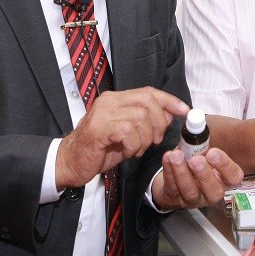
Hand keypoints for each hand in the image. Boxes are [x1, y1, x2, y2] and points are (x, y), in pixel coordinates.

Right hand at [55, 87, 188, 188]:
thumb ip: (146, 122)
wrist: (70, 163)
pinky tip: (127, 152)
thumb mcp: (128, 135)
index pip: (148, 92)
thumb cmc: (100, 150)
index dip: (169, 100)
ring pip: (140, 118)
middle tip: (155, 139)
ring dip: (145, 138)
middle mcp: (109, 101)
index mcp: (116, 99)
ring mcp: (103, 113)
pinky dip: (134, 145)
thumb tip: (169, 115)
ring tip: (136, 149)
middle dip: (159, 122)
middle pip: (147, 101)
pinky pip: (128, 132)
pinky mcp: (98, 128)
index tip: (184, 111)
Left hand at [151, 148, 243, 209]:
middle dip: (204, 173)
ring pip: (190, 190)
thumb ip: (203, 139)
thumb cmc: (195, 160)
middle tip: (196, 159)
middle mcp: (212, 192)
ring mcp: (194, 199)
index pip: (233, 176)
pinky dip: (169, 172)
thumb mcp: (203, 150)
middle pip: (213, 190)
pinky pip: (172, 187)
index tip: (213, 152)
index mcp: (224, 178)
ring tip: (176, 155)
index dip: (225, 165)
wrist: (176, 178)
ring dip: (182, 172)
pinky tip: (167, 158)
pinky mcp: (176, 199)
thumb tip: (197, 119)